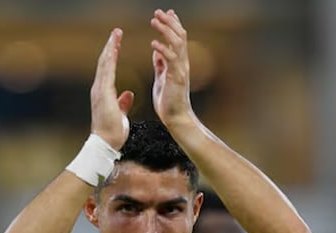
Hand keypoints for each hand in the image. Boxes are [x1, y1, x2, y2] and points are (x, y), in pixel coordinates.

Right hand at [90, 28, 134, 149]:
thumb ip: (123, 103)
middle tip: (116, 32)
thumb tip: (128, 94)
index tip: (117, 43)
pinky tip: (114, 49)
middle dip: (110, 46)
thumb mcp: (121, 114)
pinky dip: (110, 59)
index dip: (112, 55)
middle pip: (104, 62)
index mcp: (104, 92)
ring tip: (116, 34)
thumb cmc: (113, 132)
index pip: (108, 69)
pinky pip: (106, 72)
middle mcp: (99, 88)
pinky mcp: (102, 93)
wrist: (106, 143)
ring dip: (110, 48)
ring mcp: (99, 90)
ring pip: (104, 64)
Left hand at [151, 9, 192, 126]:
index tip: (166, 12)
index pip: (177, 39)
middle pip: (179, 36)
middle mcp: (182, 63)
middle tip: (158, 11)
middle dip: (169, 22)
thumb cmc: (168, 101)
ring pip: (177, 44)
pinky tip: (153, 44)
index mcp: (178, 63)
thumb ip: (161, 64)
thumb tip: (156, 51)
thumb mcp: (162, 78)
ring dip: (166, 30)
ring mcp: (181, 70)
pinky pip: (171, 60)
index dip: (172, 24)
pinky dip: (163, 50)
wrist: (176, 118)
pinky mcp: (176, 78)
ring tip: (155, 20)